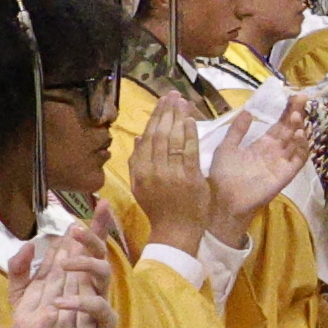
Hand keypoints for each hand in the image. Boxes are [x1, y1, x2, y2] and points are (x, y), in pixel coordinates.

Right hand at [129, 95, 212, 249]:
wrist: (175, 232)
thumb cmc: (158, 210)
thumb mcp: (140, 187)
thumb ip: (137, 164)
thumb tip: (138, 139)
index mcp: (140, 172)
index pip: (147, 138)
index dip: (154, 118)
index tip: (161, 102)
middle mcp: (153, 170)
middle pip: (159, 134)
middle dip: (166, 112)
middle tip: (172, 95)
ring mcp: (172, 174)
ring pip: (173, 140)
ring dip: (178, 117)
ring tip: (181, 101)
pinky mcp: (189, 178)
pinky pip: (188, 151)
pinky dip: (189, 134)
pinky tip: (190, 120)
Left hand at [207, 100, 311, 233]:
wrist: (225, 199)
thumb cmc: (224, 175)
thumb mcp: (226, 147)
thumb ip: (237, 130)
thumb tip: (248, 110)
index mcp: (262, 145)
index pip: (279, 124)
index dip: (286, 111)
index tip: (292, 96)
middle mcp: (275, 152)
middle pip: (291, 129)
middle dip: (297, 113)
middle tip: (301, 97)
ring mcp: (282, 162)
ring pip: (297, 141)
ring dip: (299, 127)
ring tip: (297, 115)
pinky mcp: (286, 174)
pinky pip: (299, 158)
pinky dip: (302, 146)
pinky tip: (299, 134)